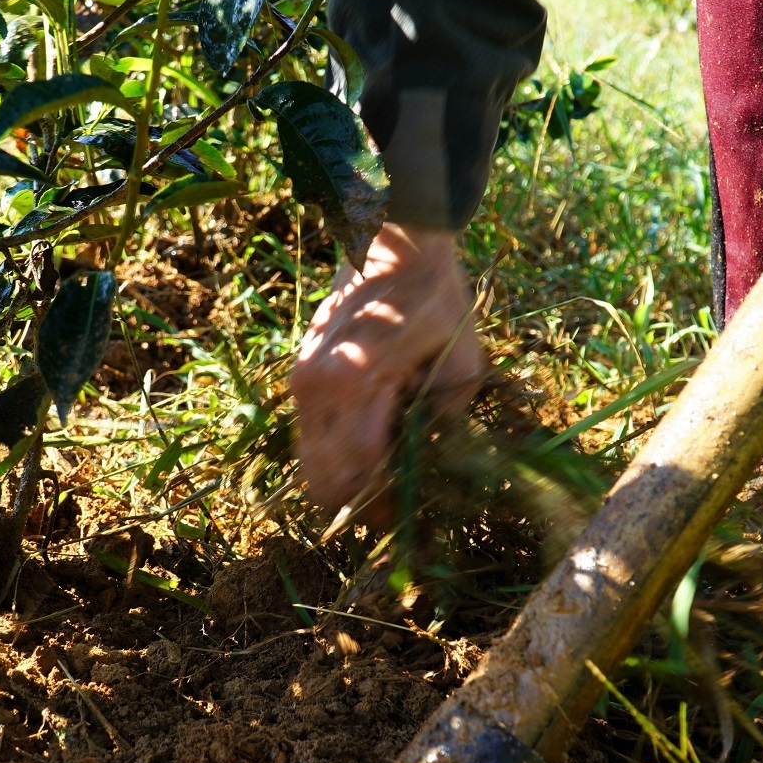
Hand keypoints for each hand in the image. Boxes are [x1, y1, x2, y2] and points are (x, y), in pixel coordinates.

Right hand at [290, 224, 486, 516]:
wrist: (392, 240)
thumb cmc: (436, 298)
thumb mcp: (463, 365)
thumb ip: (446, 423)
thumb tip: (433, 474)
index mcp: (359, 384)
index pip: (359, 475)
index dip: (381, 509)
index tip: (407, 522)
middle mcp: (318, 388)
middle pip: (322, 482)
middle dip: (357, 505)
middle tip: (393, 507)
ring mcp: (302, 381)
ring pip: (309, 464)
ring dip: (342, 481)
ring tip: (381, 480)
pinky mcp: (299, 373)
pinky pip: (308, 436)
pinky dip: (333, 453)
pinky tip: (369, 444)